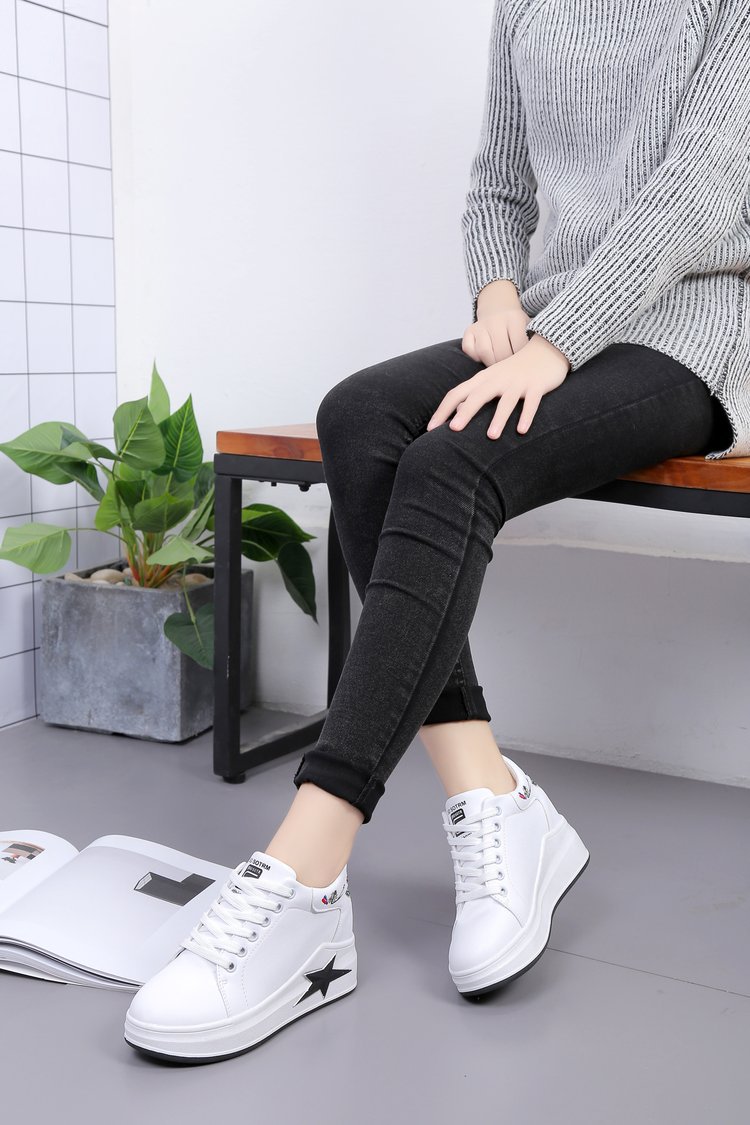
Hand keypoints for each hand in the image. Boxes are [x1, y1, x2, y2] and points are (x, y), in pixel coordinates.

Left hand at [427, 333, 570, 439]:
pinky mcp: (536, 386)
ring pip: (506, 402)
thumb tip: (457, 413)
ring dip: (499, 418)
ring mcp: (518, 383)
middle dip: (466, 412)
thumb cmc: (515, 371)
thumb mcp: (492, 381)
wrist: (547, 349)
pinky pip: (531, 403)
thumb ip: (474, 395)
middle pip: (478, 396)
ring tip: (491, 437)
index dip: (443, 410)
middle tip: (454, 430)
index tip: (431, 429)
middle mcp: (498, 379)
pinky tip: (521, 431)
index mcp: (483, 379)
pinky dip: (527, 416)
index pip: (457, 393)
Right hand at [463, 280, 531, 365]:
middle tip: (511, 372)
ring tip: (498, 368)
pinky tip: (484, 358)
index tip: (524, 366)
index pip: (519, 345)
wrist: (498, 306)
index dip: (521, 360)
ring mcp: (481, 325)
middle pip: (501, 351)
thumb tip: (538, 365)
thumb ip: (533, 341)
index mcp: (515, 318)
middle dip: (507, 366)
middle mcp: (496, 320)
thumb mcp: (528, 326)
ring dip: (491, 363)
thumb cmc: (516, 324)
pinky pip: (469, 349)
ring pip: (484, 352)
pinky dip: (475, 357)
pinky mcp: (469, 330)